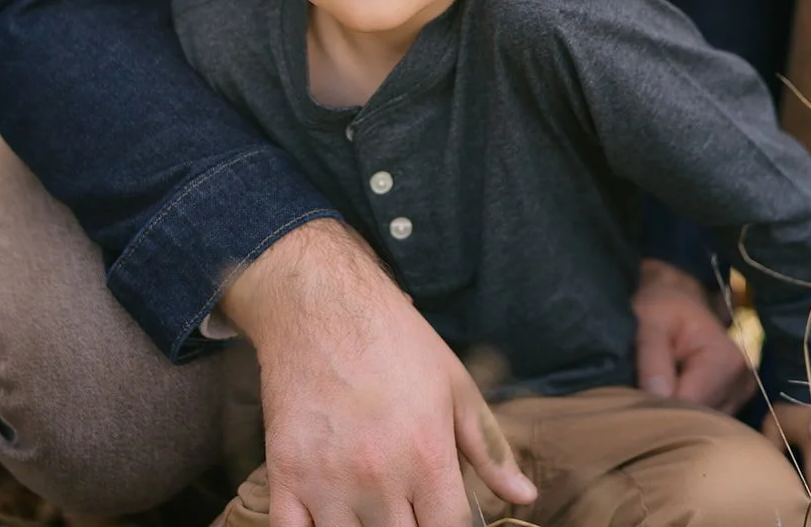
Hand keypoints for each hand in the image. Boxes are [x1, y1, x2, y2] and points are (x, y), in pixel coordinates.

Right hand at [222, 219, 536, 526]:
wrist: (323, 304)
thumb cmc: (395, 341)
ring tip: (374, 508)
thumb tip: (525, 496)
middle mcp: (379, 477)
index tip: (443, 514)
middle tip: (409, 505)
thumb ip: (489, 447)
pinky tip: (330, 516)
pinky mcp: (285, 477)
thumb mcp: (455, 384)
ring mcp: (327, 482)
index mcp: (426, 455)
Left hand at [632, 258, 756, 412]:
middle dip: (669, 416)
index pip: (693, 406)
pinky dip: (686, 417)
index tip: (636, 406)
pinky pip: (707, 422)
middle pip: (701, 420)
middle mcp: (741, 382)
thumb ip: (653, 357)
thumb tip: (658, 397)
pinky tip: (667, 405)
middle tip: (639, 404)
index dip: (661, 410)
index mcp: (726, 360)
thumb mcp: (650, 320)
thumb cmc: (663, 304)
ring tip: (651, 402)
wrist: (678, 295)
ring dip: (677, 418)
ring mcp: (739, 395)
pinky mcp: (732, 402)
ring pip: (703, 424)